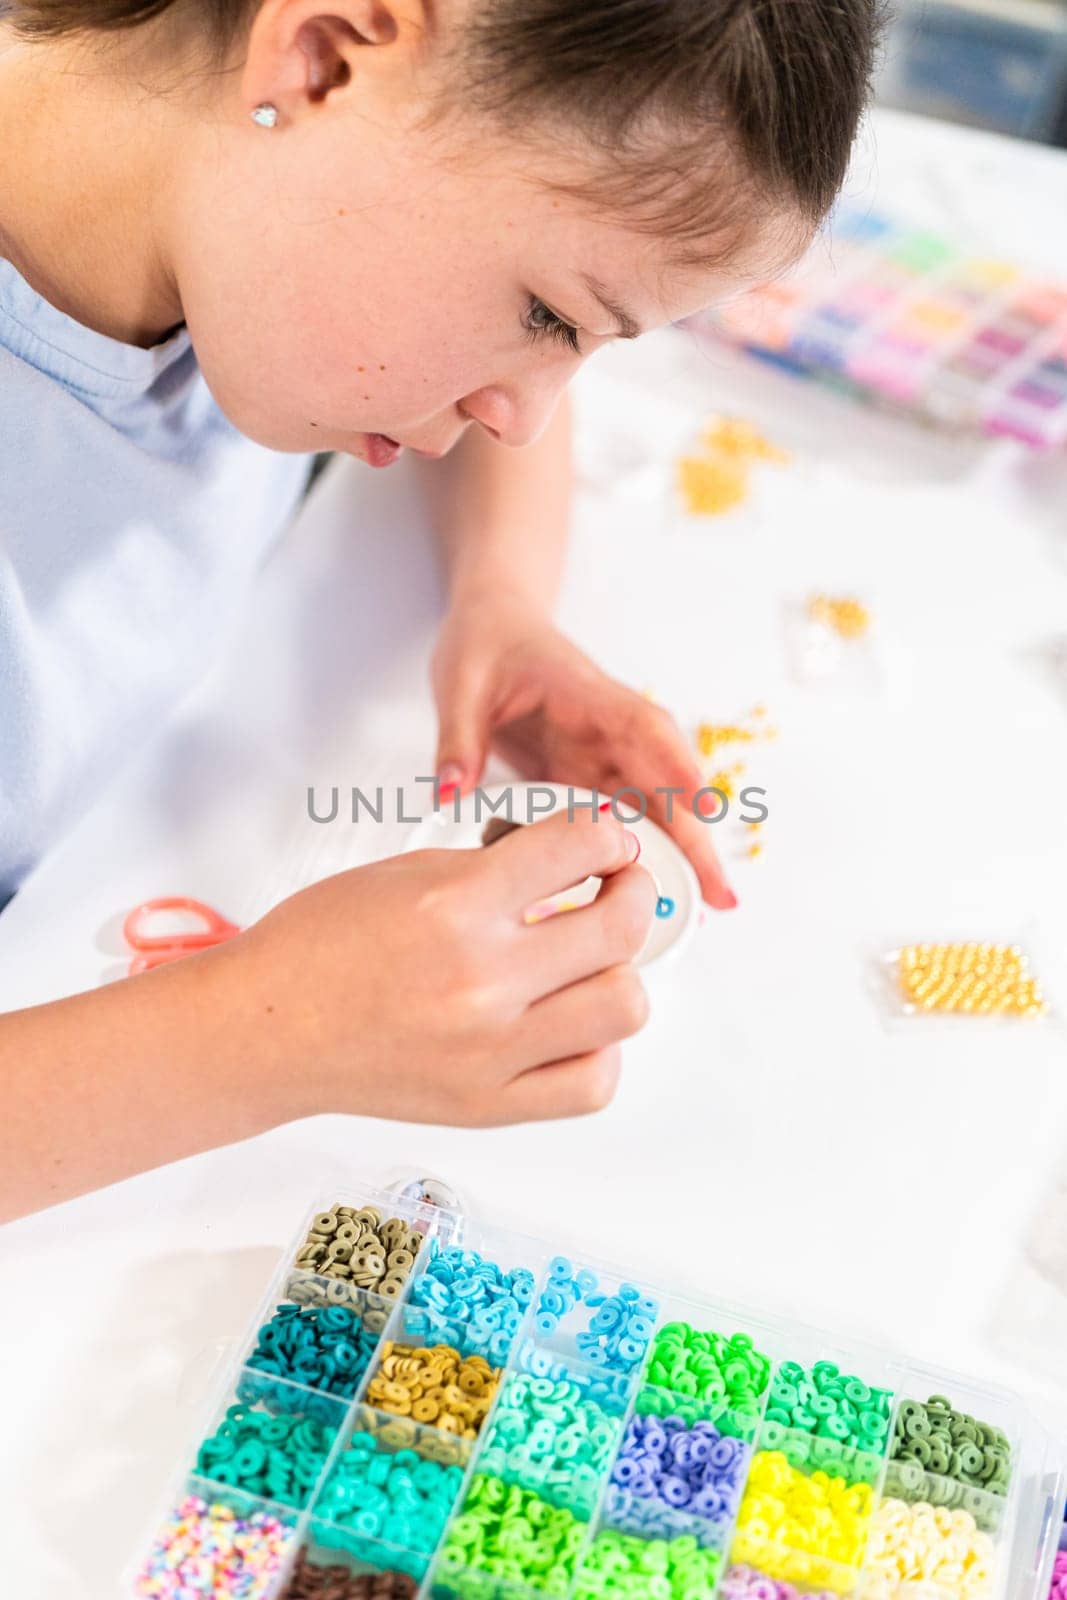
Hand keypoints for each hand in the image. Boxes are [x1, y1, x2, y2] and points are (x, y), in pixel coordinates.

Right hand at [231, 807, 655, 1125]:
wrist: (267, 1030)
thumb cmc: (320, 947)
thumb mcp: (407, 872)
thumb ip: (496, 868)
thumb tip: (570, 864)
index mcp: (455, 908)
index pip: (578, 851)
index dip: (606, 837)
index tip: (604, 843)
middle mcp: (481, 982)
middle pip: (620, 929)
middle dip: (630, 894)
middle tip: (615, 890)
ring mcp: (490, 1053)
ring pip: (624, 1008)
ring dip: (617, 974)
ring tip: (588, 964)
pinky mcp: (489, 1106)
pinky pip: (593, 1084)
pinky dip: (597, 1050)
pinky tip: (567, 1025)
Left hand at [432, 593, 735, 908]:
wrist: (495, 623)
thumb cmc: (486, 641)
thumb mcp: (460, 684)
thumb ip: (457, 739)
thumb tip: (448, 792)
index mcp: (586, 693)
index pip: (642, 728)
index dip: (675, 766)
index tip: (703, 807)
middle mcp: (609, 727)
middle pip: (666, 780)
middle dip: (695, 834)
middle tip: (720, 892)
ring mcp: (603, 753)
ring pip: (653, 805)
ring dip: (678, 852)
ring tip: (701, 906)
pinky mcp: (588, 774)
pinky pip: (623, 815)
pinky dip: (641, 851)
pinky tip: (651, 893)